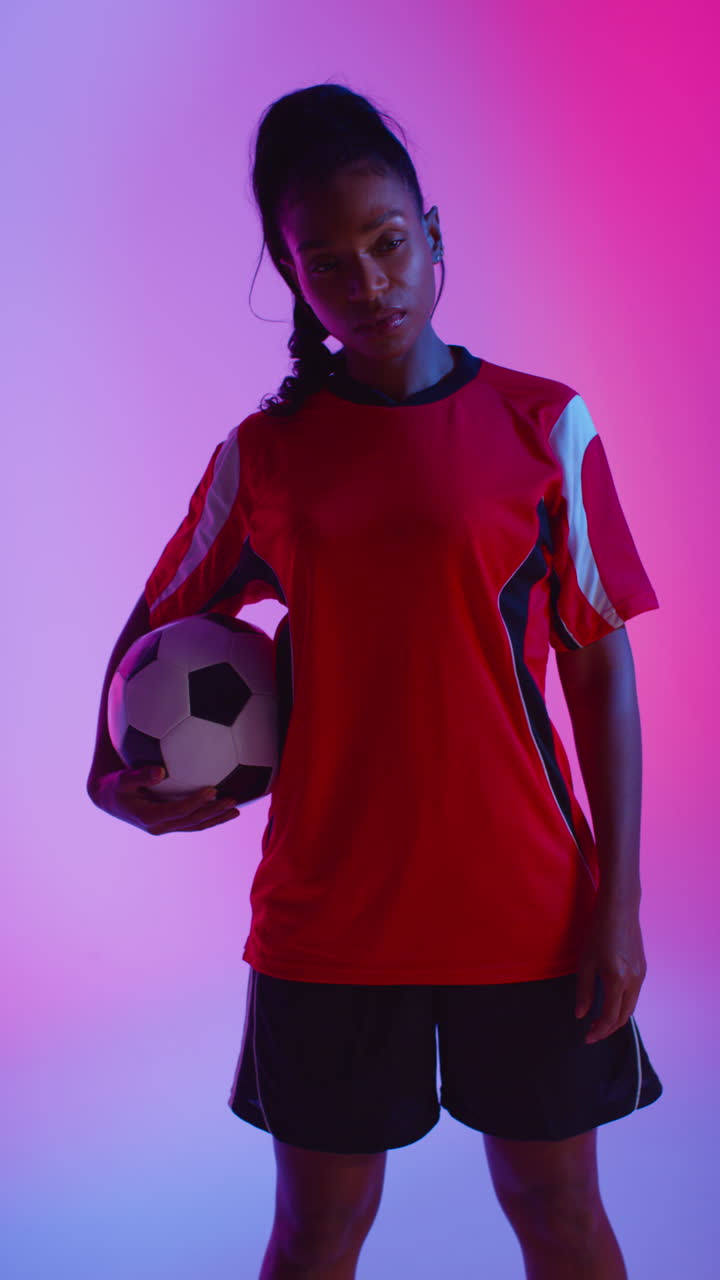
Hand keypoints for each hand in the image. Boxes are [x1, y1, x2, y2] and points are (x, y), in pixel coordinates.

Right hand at [88, 766, 240, 834]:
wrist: (108, 800)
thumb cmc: (114, 786)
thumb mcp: (121, 779)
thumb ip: (139, 775)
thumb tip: (160, 771)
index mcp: (148, 817)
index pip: (177, 811)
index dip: (196, 802)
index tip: (212, 789)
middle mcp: (158, 826)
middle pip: (191, 821)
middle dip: (213, 812)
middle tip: (233, 801)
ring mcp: (165, 827)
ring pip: (195, 825)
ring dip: (216, 818)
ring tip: (236, 810)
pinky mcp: (169, 824)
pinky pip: (192, 822)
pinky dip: (209, 817)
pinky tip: (223, 809)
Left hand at [575, 893, 646, 1043]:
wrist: (620, 908)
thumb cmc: (598, 931)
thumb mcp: (585, 961)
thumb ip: (584, 991)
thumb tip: (581, 1015)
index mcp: (617, 980)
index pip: (609, 1017)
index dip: (598, 1031)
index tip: (586, 1038)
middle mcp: (634, 981)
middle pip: (623, 1016)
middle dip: (607, 1029)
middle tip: (590, 1033)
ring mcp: (641, 975)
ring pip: (631, 1007)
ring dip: (616, 1018)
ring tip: (598, 1021)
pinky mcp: (643, 968)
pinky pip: (634, 994)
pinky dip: (623, 1004)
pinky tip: (610, 1002)